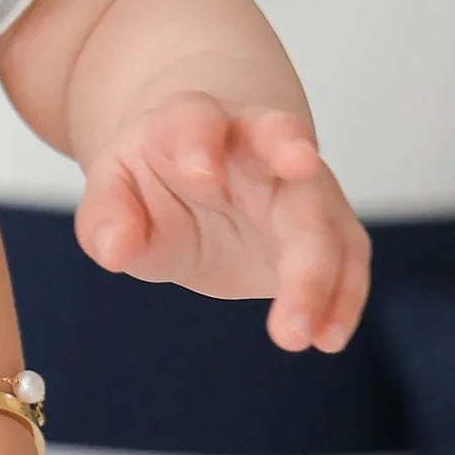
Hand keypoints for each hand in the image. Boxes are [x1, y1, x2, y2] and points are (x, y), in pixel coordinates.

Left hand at [76, 90, 368, 352]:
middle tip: (297, 178)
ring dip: (321, 269)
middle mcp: (255, 140)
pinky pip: (347, 256)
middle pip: (278, 137)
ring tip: (304, 332)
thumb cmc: (153, 179)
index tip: (200, 172)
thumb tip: (114, 250)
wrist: (201, 173)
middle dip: (291, 158)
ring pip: (323, 208)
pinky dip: (342, 296)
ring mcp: (299, 181)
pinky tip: (326, 337)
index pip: (194, 117)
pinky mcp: (328, 224)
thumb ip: (108, 217)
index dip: (198, 138)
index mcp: (189, 122)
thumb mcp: (115, 193)